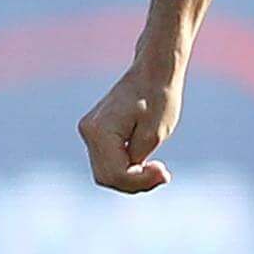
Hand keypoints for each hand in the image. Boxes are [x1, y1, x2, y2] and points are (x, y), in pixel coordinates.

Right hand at [78, 64, 181, 191]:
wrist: (154, 71)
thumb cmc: (158, 97)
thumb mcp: (155, 135)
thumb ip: (139, 161)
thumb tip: (129, 177)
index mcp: (100, 131)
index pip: (116, 174)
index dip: (141, 182)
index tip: (165, 173)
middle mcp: (89, 132)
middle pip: (107, 177)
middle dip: (135, 182)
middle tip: (162, 174)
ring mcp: (90, 132)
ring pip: (107, 172)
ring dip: (132, 176)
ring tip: (156, 167)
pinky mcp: (96, 132)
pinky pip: (109, 161)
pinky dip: (127, 166)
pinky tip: (147, 161)